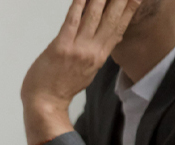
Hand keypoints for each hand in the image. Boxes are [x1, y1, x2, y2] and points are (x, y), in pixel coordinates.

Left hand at [20, 0, 140, 144]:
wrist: (45, 104)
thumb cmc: (61, 88)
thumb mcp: (87, 72)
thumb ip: (98, 54)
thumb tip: (111, 39)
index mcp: (100, 57)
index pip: (119, 28)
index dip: (129, 10)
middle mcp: (92, 51)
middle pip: (111, 19)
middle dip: (119, 0)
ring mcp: (77, 49)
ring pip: (93, 16)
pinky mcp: (60, 47)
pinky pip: (71, 21)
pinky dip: (78, 6)